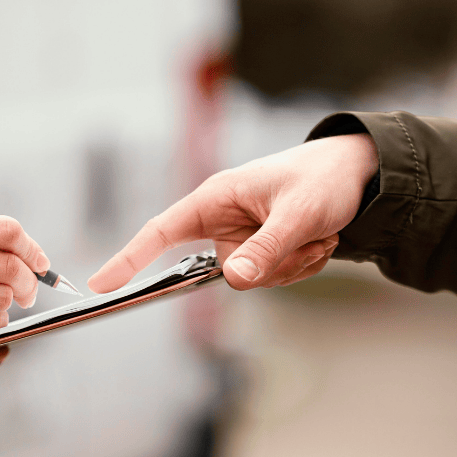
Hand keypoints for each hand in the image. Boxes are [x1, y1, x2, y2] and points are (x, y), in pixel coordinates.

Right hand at [88, 133, 377, 291]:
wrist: (355, 174)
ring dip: (294, 263)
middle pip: (223, 271)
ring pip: (256, 279)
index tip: (100, 283)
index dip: (129, 258)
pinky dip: (304, 265)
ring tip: (317, 233)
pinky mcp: (262, 250)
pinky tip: (320, 239)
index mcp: (216, 198)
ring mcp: (244, 238)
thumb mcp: (298, 214)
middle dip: (271, 264)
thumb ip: (266, 248)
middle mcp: (224, 220)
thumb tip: (233, 281)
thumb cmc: (322, 179)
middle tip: (307, 240)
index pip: (161, 231)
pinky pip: (276, 278)